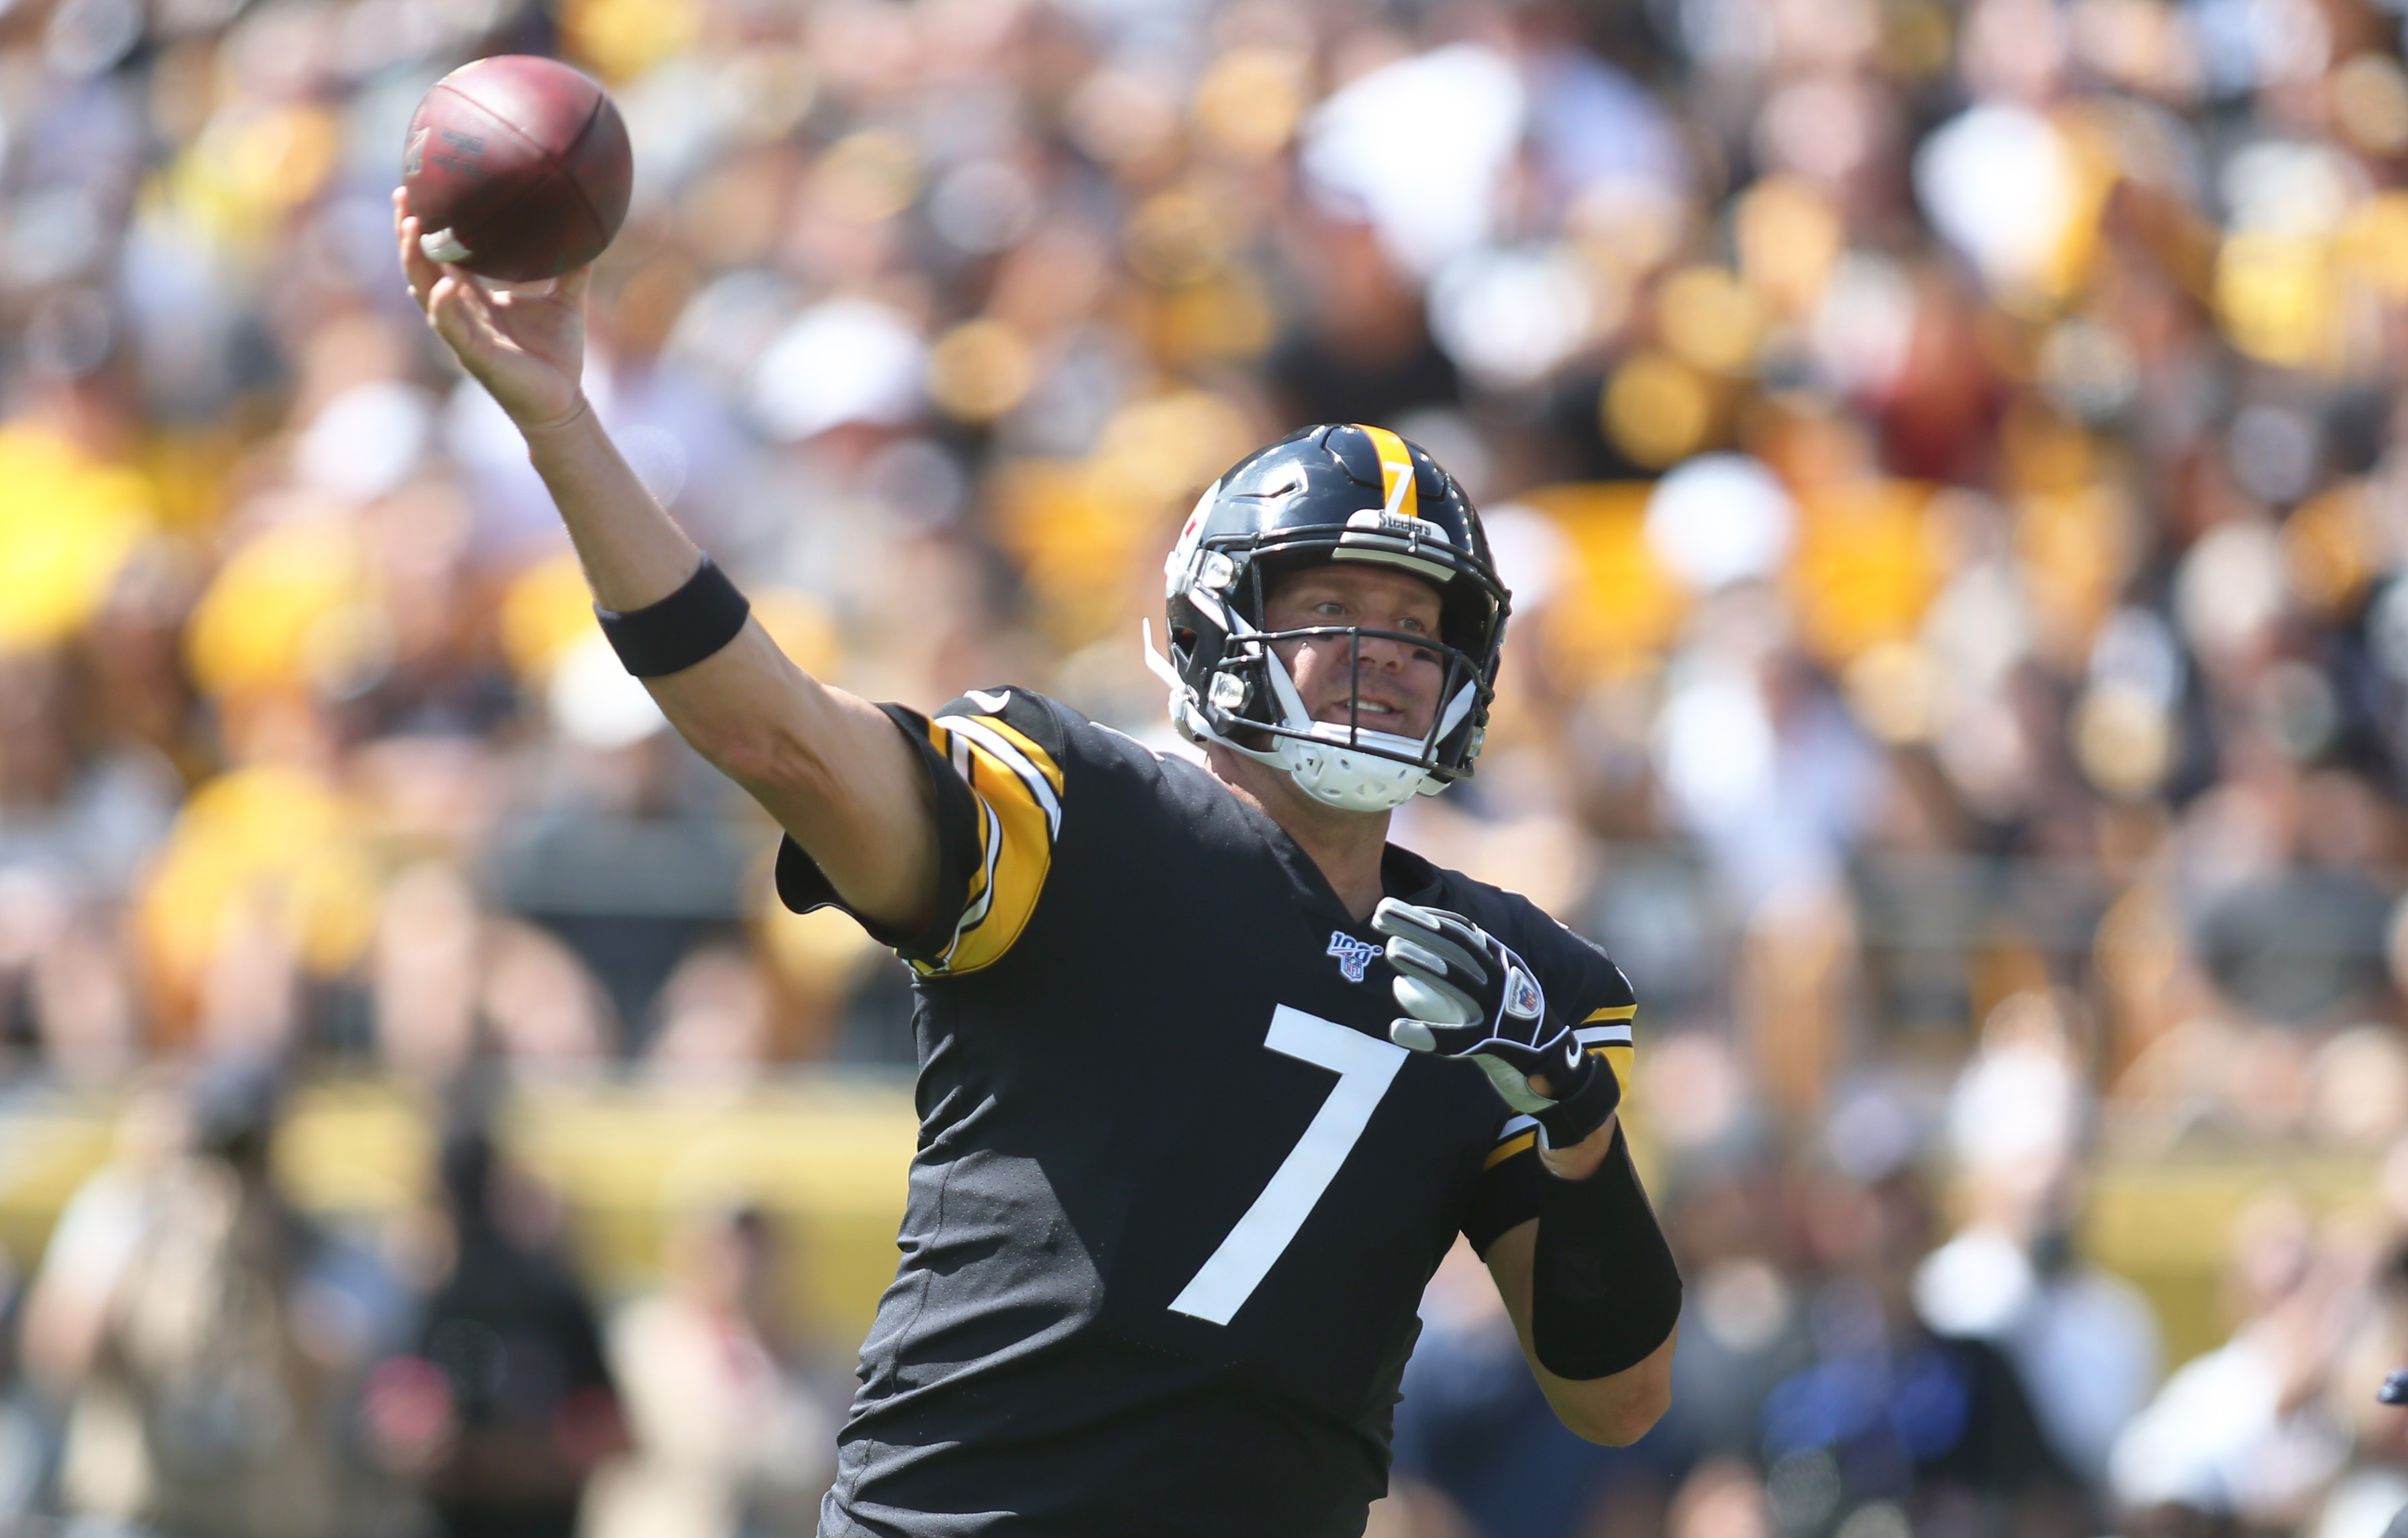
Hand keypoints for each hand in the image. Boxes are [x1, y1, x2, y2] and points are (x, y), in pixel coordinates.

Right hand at [394, 187, 588, 431]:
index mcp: (475, 297)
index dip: (427, 226)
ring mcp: (462, 333)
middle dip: (407, 233)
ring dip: (415, 260)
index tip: (419, 188)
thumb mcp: (567, 302)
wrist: (563, 401)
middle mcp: (460, 311)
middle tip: (403, 195)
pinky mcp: (475, 356)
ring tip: (412, 226)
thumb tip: (591, 231)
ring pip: (426, 292)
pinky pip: (452, 328)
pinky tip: (447, 284)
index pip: (440, 255)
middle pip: (420, 266)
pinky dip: (445, 306)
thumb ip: (573, 270)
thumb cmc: (557, 354)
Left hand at [1373, 898, 1620, 1151]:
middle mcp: (1501, 979)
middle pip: (1455, 944)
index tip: (1394, 906)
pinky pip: (1457, 1041)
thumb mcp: (1492, 983)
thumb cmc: (1508, 1020)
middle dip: (1417, 925)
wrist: (1549, 1061)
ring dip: (1424, 963)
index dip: (1426, 915)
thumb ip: (1463, 967)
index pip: (1460, 929)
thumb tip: (1412, 963)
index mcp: (1501, 961)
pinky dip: (1428, 1035)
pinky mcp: (1494, 1043)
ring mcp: (1498, 1009)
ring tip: (1391, 949)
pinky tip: (1397, 1030)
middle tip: (1379, 913)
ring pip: (1458, 981)